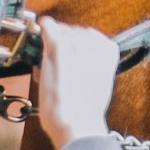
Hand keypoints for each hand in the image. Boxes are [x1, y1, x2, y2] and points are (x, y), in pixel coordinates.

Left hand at [37, 19, 118, 148]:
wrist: (76, 122)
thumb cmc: (86, 110)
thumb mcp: (99, 82)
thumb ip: (93, 64)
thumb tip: (82, 56)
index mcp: (108, 51)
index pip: (90, 36)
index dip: (77, 46)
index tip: (72, 55)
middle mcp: (94, 43)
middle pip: (75, 31)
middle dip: (65, 43)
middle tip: (60, 63)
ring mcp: (76, 44)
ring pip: (61, 30)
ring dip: (54, 43)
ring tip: (52, 65)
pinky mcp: (59, 47)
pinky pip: (48, 27)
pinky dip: (43, 28)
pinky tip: (41, 30)